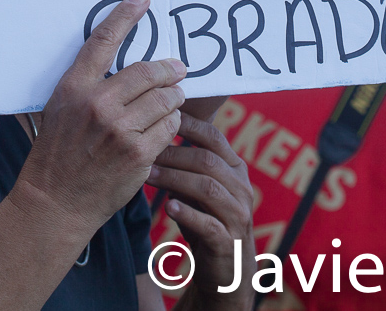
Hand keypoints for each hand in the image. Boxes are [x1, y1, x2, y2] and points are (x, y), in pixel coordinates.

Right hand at [12, 0, 185, 239]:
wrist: (55, 202)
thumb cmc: (57, 154)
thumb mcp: (60, 110)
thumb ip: (87, 86)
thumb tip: (121, 65)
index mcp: (74, 88)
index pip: (103, 41)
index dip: (125, 16)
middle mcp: (97, 104)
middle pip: (148, 72)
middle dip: (170, 70)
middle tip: (179, 70)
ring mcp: (120, 129)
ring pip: (165, 100)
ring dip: (173, 99)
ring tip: (171, 101)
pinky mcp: (138, 153)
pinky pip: (169, 127)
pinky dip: (172, 125)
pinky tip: (164, 127)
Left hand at [149, 113, 254, 309]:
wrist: (228, 271)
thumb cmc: (207, 220)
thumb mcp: (200, 188)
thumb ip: (187, 164)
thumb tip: (155, 130)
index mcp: (235, 168)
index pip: (213, 137)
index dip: (188, 125)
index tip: (160, 115)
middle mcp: (241, 187)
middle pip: (208, 161)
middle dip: (174, 154)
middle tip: (144, 151)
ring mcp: (237, 215)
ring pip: (207, 189)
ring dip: (174, 180)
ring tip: (148, 175)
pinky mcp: (229, 242)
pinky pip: (209, 224)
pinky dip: (187, 213)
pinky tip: (168, 207)